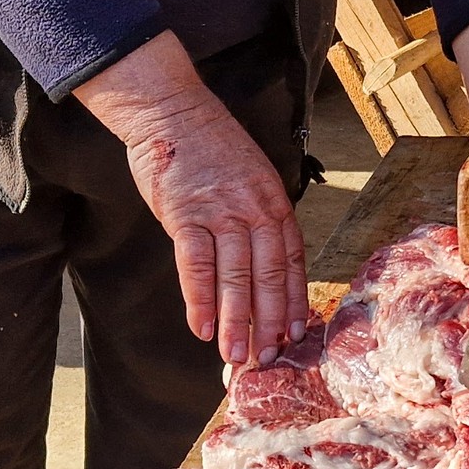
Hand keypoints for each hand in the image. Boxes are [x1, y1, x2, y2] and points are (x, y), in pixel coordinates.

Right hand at [76, 32, 307, 366]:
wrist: (171, 109)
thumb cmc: (209, 148)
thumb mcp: (250, 179)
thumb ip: (257, 219)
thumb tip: (261, 267)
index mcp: (274, 202)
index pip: (291, 260)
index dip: (294, 300)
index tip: (296, 334)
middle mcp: (254, 208)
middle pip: (268, 275)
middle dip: (270, 322)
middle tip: (268, 359)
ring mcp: (221, 211)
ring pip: (235, 275)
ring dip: (235, 320)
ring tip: (236, 355)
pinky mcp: (185, 213)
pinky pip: (195, 263)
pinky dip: (199, 298)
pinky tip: (201, 327)